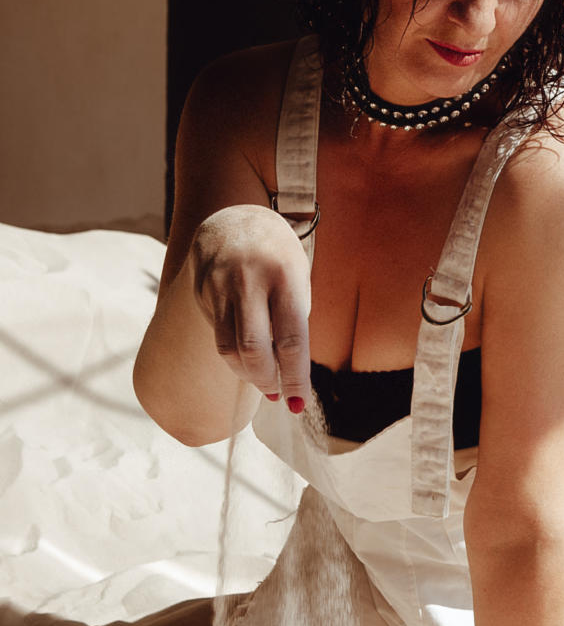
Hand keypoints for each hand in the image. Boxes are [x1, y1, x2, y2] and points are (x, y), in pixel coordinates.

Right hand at [190, 204, 312, 408]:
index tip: (299, 403)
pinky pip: (218, 335)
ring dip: (247, 375)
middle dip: (267, 380)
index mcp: (285, 278)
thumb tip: (287, 374)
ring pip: (230, 349)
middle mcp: (250, 280)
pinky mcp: (201, 290)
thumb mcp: (297, 281)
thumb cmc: (278, 259)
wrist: (236, 221)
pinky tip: (245, 356)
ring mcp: (221, 285)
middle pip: (254, 349)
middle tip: (278, 394)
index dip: (296, 378)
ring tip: (262, 381)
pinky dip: (233, 354)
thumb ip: (292, 321)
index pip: (292, 340)